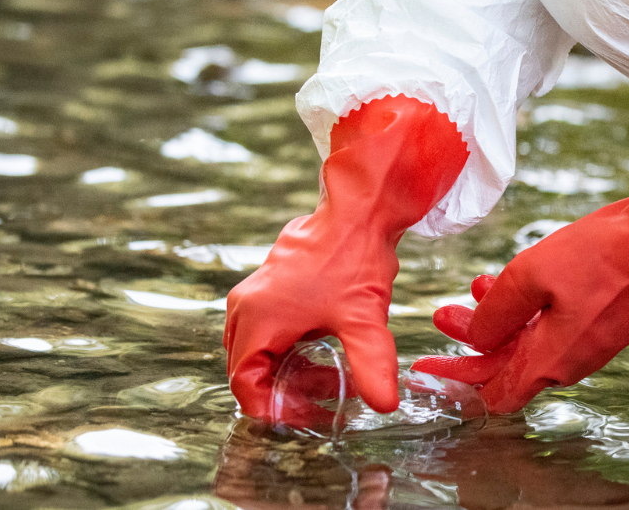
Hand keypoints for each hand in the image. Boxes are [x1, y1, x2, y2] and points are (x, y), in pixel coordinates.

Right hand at [225, 95, 468, 422]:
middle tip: (323, 402)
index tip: (305, 417)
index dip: (272, 408)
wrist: (357, 211)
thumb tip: (384, 404)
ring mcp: (255, 295)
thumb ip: (372, 365)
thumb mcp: (365, 319)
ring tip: (331, 380)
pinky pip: (268, 331)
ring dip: (289, 370)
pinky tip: (325, 353)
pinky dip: (291, 349)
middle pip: (249, 369)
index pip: (244, 384)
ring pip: (259, 350)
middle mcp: (246, 308)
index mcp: (256, 319)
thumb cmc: (354, 259)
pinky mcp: (270, 288)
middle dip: (284, 391)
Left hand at [413, 129, 628, 412]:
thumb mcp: (530, 277)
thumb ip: (494, 314)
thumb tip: (473, 340)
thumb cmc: (602, 256)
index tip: (427, 367)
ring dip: (499, 320)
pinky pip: (554, 327)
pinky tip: (514, 279)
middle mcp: (570, 362)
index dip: (455, 381)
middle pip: (507, 367)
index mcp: (549, 361)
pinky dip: (527, 310)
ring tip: (476, 287)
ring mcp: (589, 342)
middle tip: (443, 316)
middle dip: (470, 341)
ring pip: (530, 342)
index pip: (493, 393)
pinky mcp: (604, 321)